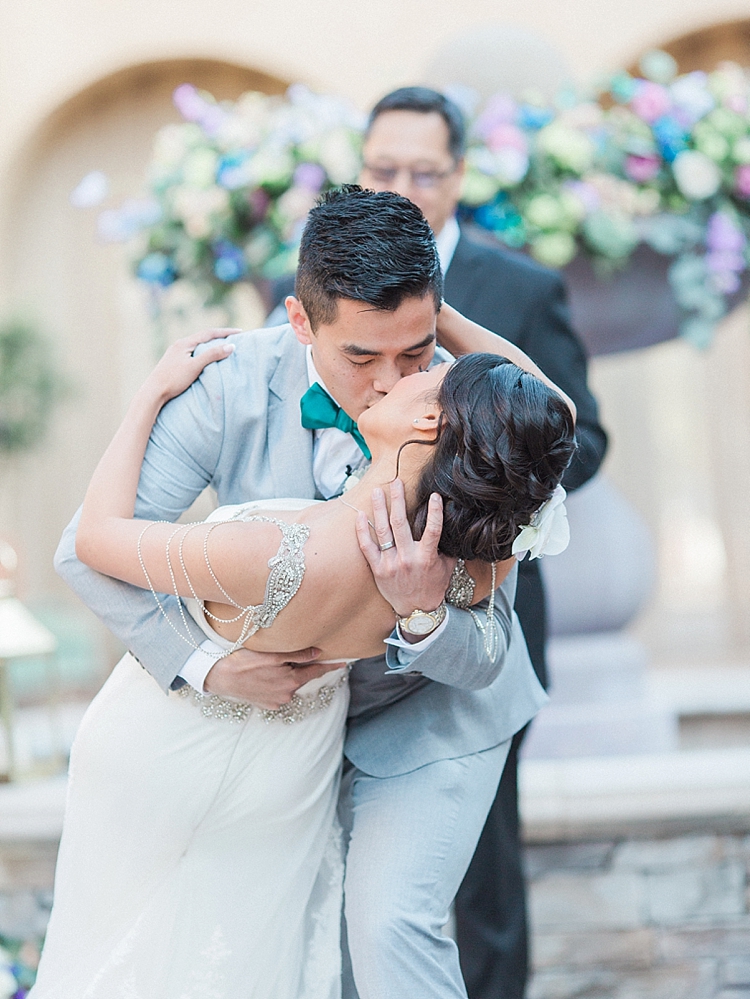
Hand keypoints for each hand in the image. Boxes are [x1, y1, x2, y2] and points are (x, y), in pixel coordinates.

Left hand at [145, 328, 240, 405]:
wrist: (153, 392)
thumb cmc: (173, 379)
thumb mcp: (195, 366)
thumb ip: (212, 355)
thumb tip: (231, 346)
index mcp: (184, 343)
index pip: (209, 333)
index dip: (225, 332)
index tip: (240, 332)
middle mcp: (179, 346)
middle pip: (203, 338)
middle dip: (219, 337)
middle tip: (233, 337)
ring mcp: (175, 355)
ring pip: (197, 346)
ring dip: (211, 346)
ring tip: (223, 347)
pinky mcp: (173, 364)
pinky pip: (193, 354)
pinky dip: (204, 354)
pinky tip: (206, 360)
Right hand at [204, 647, 344, 708]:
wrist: (219, 677)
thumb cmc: (244, 661)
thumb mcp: (271, 654)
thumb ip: (297, 655)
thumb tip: (317, 652)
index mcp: (290, 681)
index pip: (316, 671)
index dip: (330, 665)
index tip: (344, 662)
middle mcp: (287, 694)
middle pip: (302, 676)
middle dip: (301, 666)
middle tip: (292, 655)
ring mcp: (277, 702)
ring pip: (290, 684)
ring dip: (287, 674)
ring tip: (269, 664)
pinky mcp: (267, 705)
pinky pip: (279, 691)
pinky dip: (277, 682)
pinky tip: (264, 675)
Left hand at [355, 479, 454, 625]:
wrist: (417, 611)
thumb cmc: (433, 586)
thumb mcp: (446, 567)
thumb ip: (447, 546)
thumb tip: (453, 524)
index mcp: (427, 558)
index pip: (433, 530)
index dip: (435, 512)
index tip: (435, 495)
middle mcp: (407, 559)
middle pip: (401, 523)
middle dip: (398, 500)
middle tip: (396, 482)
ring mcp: (391, 564)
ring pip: (383, 531)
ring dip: (380, 508)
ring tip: (378, 491)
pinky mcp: (378, 570)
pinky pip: (367, 547)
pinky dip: (363, 531)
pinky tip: (360, 515)